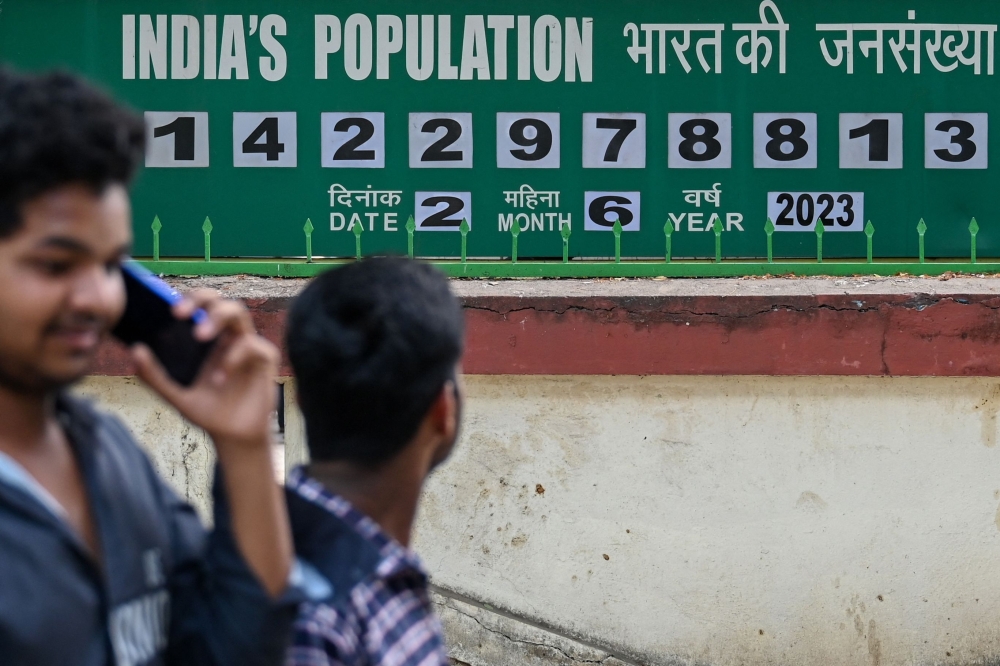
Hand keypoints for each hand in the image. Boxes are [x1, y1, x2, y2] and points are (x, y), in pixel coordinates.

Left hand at [131, 289, 279, 450]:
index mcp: (208, 340)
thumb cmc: (207, 411)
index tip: (170, 310)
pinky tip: (220, 378)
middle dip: (201, 299)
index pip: (201, 306)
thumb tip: (135, 351)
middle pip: (221, 299)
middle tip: (180, 314)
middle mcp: (228, 338)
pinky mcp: (265, 359)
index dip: (188, 299)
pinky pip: (252, 345)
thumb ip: (154, 376)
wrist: (232, 437)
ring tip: (200, 336)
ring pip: (239, 312)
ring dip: (218, 317)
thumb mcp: (175, 395)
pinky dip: (233, 358)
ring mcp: (248, 346)